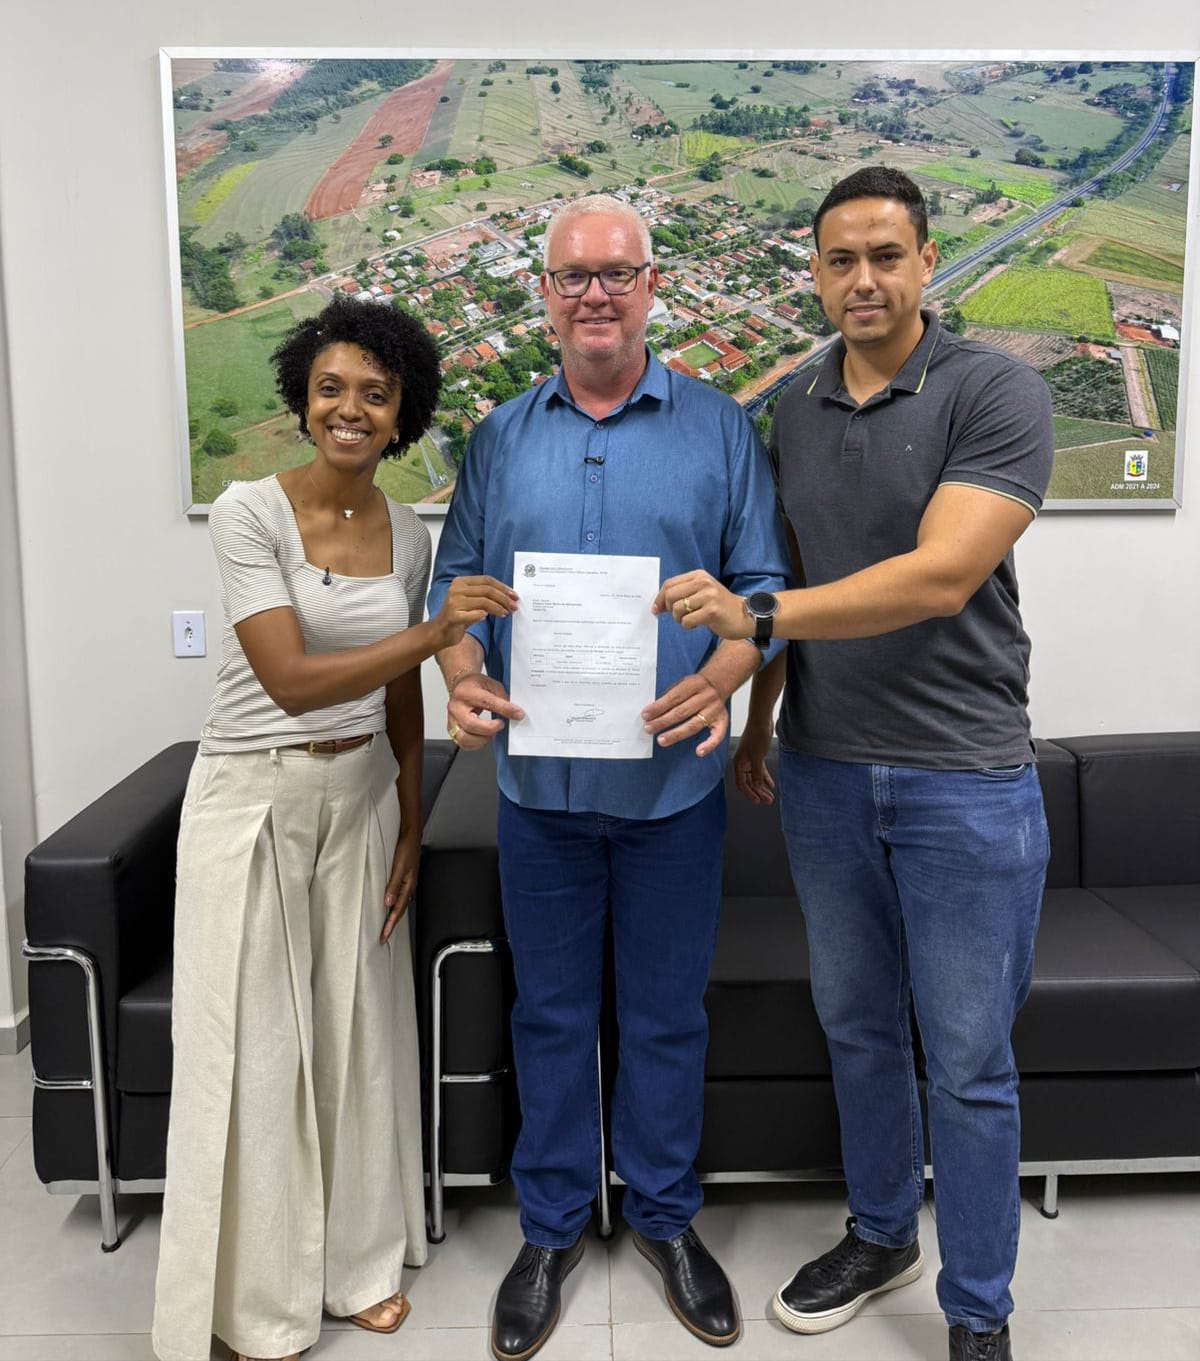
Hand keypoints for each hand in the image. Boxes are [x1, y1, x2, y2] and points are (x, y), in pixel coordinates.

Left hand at [381, 825, 419, 942]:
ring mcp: (407, 883)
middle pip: (400, 911)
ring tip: (386, 927)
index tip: (384, 936)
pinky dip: (394, 906)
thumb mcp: (399, 867)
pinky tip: (389, 906)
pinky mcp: (403, 878)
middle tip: (384, 937)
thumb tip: (387, 902)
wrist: (411, 835)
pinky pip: (399, 897)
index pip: (397, 910)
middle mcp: (408, 887)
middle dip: (392, 925)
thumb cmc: (406, 848)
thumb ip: (393, 885)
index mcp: (408, 886)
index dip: (390, 924)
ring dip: (393, 917)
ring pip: (400, 905)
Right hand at [433, 576, 517, 649]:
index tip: (514, 595)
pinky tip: (487, 618)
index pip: (487, 580)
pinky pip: (473, 614)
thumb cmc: (458, 615)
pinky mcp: (453, 616)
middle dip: (503, 598)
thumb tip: (508, 596)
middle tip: (513, 606)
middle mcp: (456, 589)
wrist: (440, 631)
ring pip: (484, 602)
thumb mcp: (471, 601)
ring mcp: (454, 602)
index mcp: (460, 582)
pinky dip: (482, 616)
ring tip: (505, 613)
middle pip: (487, 590)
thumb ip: (485, 595)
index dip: (503, 587)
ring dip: (498, 608)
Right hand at [447, 673, 523, 750]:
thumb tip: (514, 712)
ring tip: (492, 732)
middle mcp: (456, 707)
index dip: (504, 709)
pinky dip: (476, 744)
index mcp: (466, 692)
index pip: (486, 702)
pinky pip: (463, 744)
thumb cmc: (474, 685)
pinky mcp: (452, 730)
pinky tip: (484, 737)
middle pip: (471, 724)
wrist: (460, 686)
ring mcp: (452, 720)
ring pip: (464, 737)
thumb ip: (502, 697)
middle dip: (490, 728)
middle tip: (501, 724)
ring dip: (482, 739)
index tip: (517, 713)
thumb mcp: (491, 684)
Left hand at [642, 672, 725, 757]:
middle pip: (682, 712)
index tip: (646, 715)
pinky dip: (709, 745)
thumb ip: (670, 694)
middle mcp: (707, 697)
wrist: (718, 682)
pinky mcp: (722, 721)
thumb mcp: (683, 682)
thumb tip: (652, 711)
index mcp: (695, 684)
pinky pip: (717, 735)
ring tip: (662, 740)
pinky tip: (699, 752)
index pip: (674, 697)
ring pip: (694, 725)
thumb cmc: (696, 686)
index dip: (659, 707)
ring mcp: (715, 710)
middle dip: (663, 722)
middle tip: (649, 729)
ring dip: (676, 734)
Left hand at [653, 570, 749, 641]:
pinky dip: (688, 626)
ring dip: (679, 619)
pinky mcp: (712, 611)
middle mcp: (703, 582)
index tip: (657, 609)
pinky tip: (698, 624)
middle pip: (671, 595)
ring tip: (691, 620)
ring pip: (677, 609)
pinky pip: (687, 621)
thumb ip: (682, 594)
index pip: (669, 584)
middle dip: (669, 609)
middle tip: (678, 617)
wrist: (745, 616)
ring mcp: (709, 596)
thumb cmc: (720, 606)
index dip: (660, 598)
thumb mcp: (702, 592)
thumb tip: (658, 604)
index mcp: (699, 576)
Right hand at [734, 725, 774, 804]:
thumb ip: (757, 773)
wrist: (761, 720)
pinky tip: (771, 784)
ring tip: (770, 796)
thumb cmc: (756, 735)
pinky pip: (760, 770)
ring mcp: (750, 759)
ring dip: (762, 787)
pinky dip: (765, 778)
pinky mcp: (757, 756)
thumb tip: (757, 786)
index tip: (758, 801)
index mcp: (738, 763)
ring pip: (755, 777)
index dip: (750, 793)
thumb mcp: (757, 756)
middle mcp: (743, 763)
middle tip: (768, 801)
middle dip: (758, 792)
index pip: (742, 783)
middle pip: (749, 782)